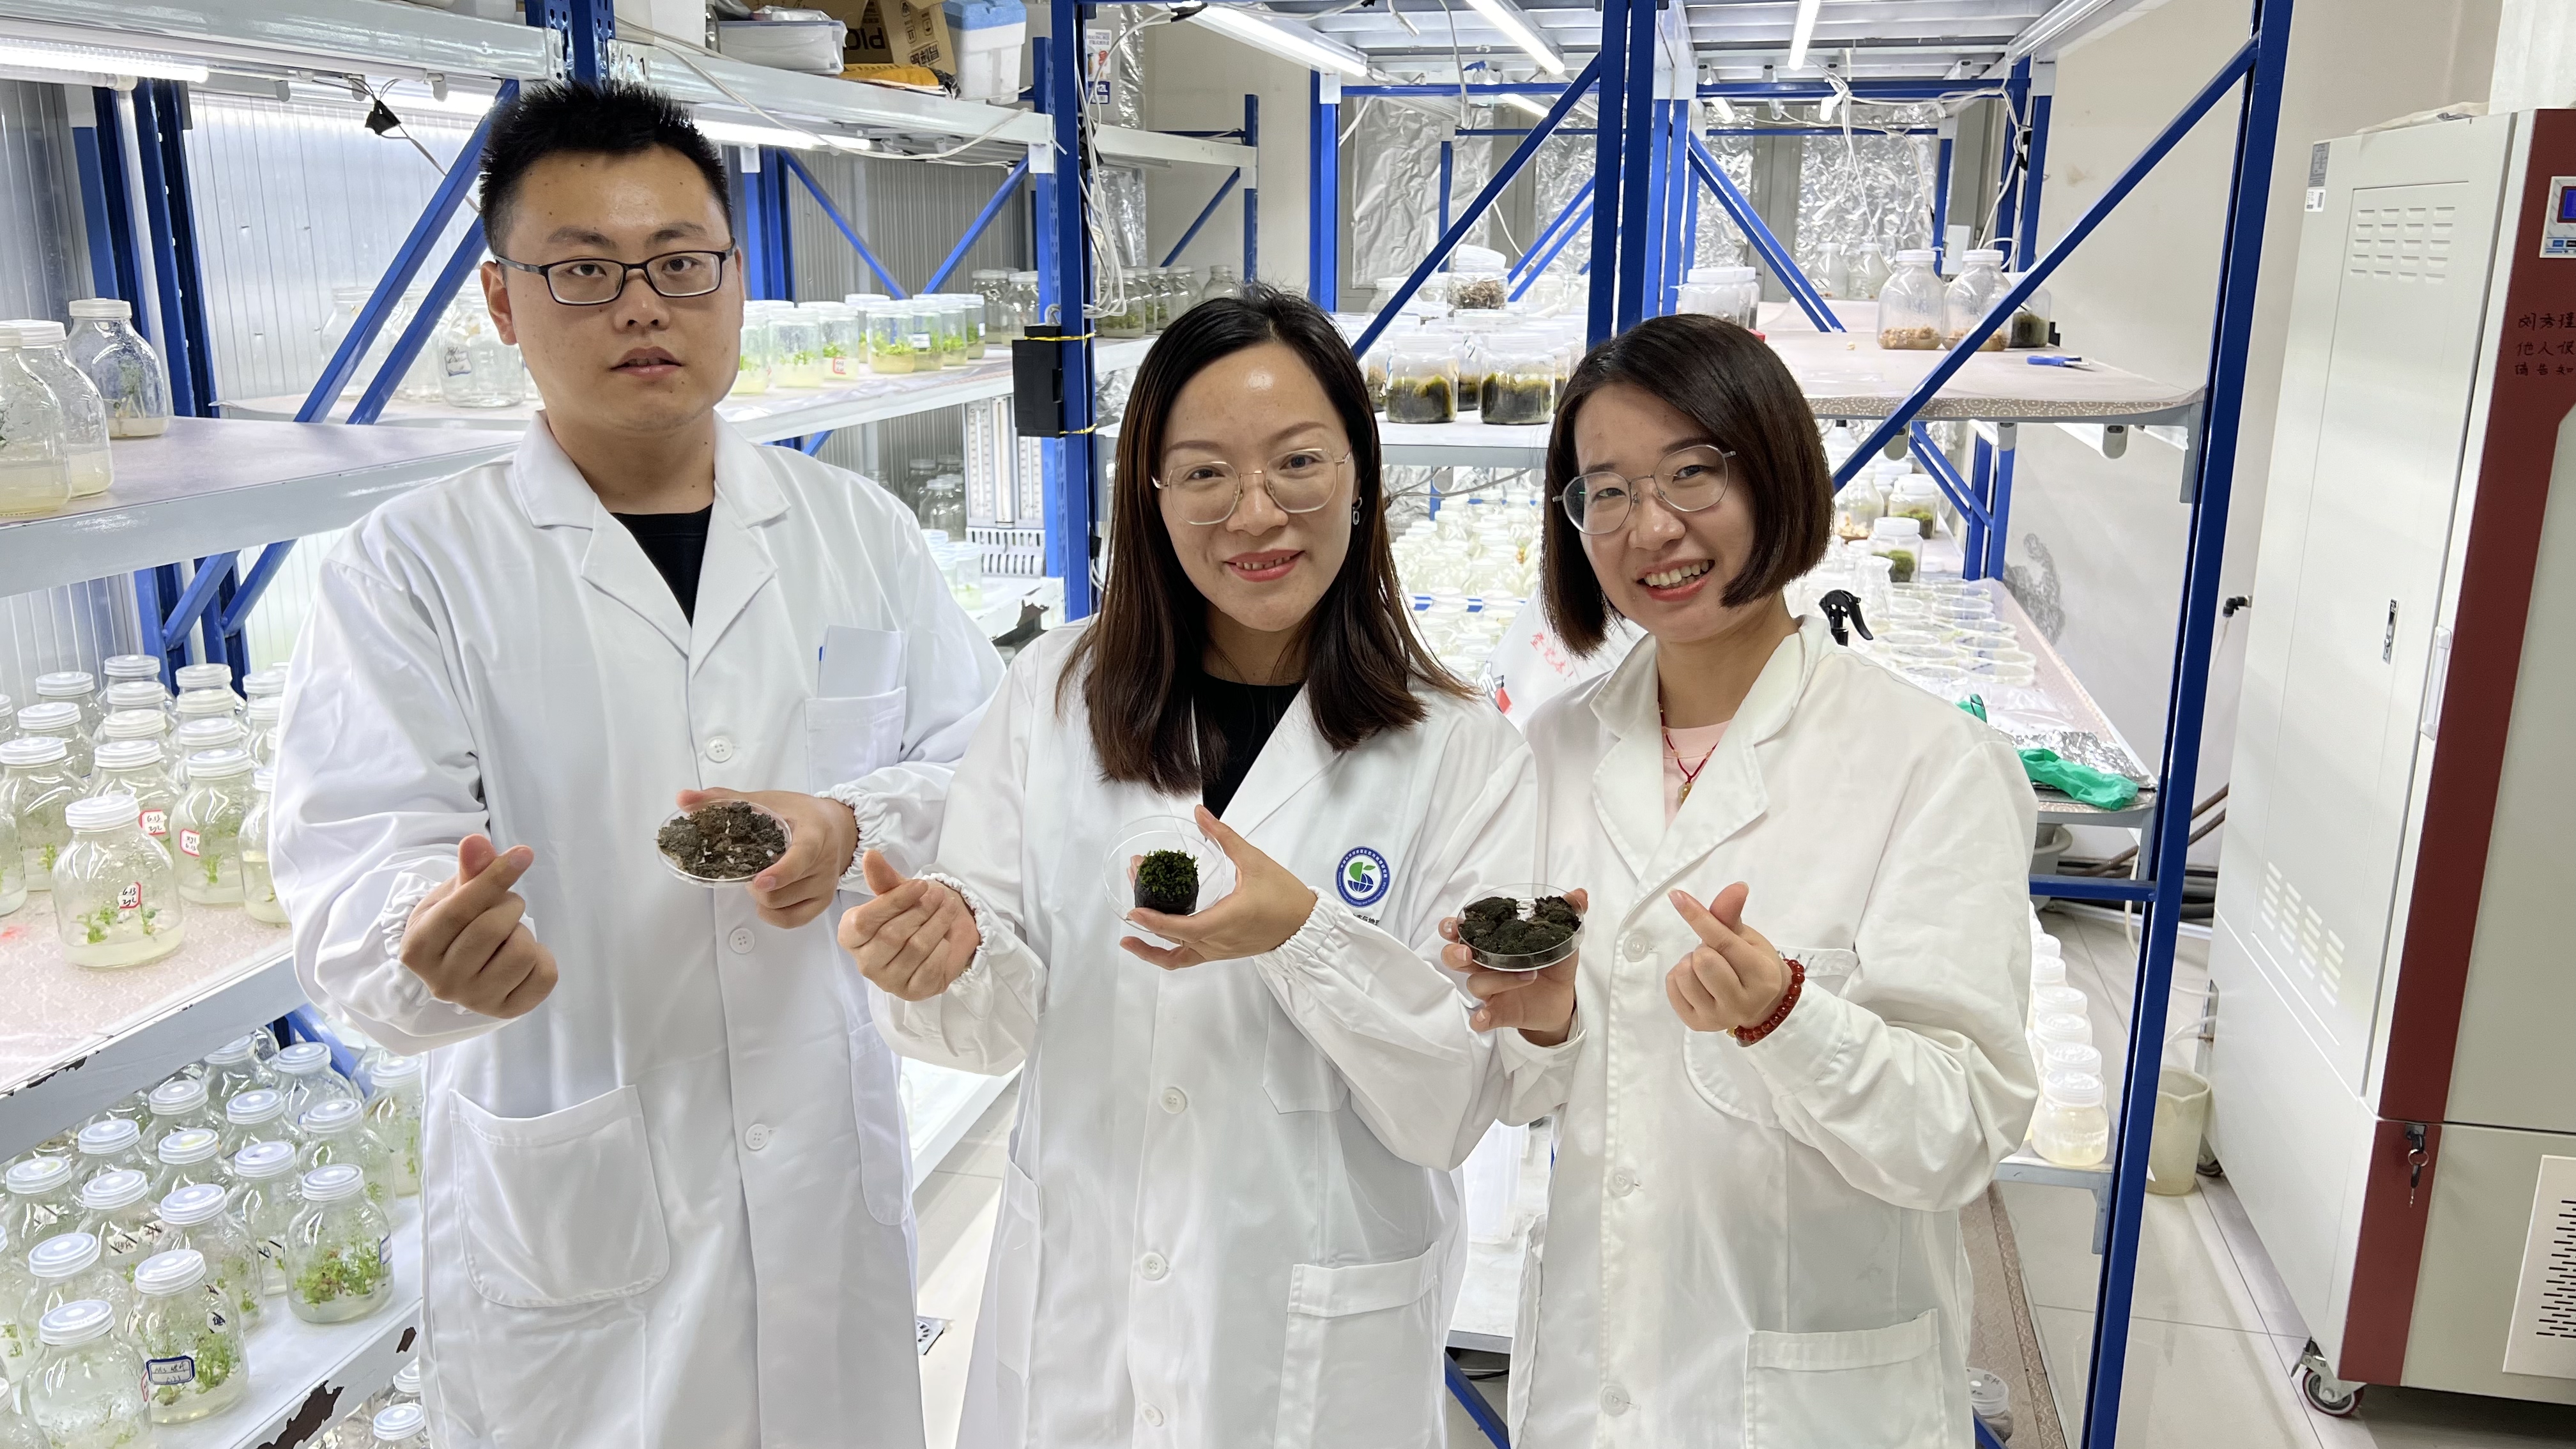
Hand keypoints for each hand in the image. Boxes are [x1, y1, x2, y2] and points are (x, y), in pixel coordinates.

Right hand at [401, 836, 557, 1018]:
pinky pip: (545, 976)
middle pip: (492, 929)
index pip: (461, 909)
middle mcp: (442, 982)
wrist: (456, 968)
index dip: (495, 877)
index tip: (523, 854)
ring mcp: (475, 1001)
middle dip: (508, 906)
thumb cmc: (454, 925)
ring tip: (508, 935)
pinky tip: (522, 957)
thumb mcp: (452, 895)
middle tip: (504, 907)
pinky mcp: (506, 1011)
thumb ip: (468, 871)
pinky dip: (542, 957)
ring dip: (523, 933)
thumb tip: (476, 841)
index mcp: (419, 949)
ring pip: (522, 952)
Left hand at [677, 787, 858, 928]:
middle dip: (755, 885)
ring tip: (759, 880)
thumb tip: (683, 799)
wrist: (837, 826)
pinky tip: (766, 901)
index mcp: (814, 833)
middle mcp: (824, 862)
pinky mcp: (823, 901)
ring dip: (762, 898)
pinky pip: (793, 920)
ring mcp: (825, 885)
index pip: (802, 856)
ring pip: (782, 907)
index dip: (782, 871)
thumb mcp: (766, 800)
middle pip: (781, 891)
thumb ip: (724, 799)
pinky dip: (773, 915)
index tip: (759, 880)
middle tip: (748, 870)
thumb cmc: (798, 813)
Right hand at [838, 849, 980, 1000]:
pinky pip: (930, 968)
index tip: (921, 884)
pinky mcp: (912, 992)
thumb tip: (871, 855)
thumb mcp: (900, 892)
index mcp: (850, 936)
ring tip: (948, 908)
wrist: (944, 934)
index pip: (863, 922)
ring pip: (914, 949)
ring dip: (936, 925)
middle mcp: (864, 962)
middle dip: (920, 911)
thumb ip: (884, 878)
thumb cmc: (914, 911)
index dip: (893, 901)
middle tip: (939, 895)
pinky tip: (946, 936)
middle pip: (890, 936)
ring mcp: (887, 981)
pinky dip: (942, 948)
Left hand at [1120, 806, 1316, 969]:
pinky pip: (1186, 960)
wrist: (1303, 925)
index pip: (1183, 928)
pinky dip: (1165, 956)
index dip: (1156, 922)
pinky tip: (1150, 944)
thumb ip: (1223, 837)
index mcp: (1227, 920)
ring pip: (1176, 954)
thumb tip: (1200, 814)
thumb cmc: (1284, 896)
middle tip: (1133, 886)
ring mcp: (1217, 951)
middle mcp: (1218, 941)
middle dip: (1147, 915)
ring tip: (1130, 933)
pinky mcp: (1218, 953)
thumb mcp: (1253, 860)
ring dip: (1152, 941)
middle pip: (1172, 937)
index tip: (1135, 912)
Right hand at [1441, 887, 1584, 1046]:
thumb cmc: (1553, 964)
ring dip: (1497, 980)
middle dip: (1455, 953)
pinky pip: (1482, 1017)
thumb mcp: (1563, 938)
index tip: (1454, 926)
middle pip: (1455, 958)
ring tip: (1527, 975)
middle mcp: (1486, 965)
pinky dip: (1480, 1018)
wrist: (1563, 998)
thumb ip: (1568, 914)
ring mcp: (1491, 990)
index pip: (1463, 931)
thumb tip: (1580, 895)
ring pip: (1476, 984)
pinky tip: (1483, 1018)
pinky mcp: (1499, 1012)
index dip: (1452, 927)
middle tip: (1468, 952)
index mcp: (1494, 942)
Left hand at [1664, 882, 1790, 1034]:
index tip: (1677, 896)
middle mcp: (1741, 1003)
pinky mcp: (1697, 1024)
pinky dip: (1679, 977)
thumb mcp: (1748, 938)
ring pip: (1684, 974)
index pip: (1723, 942)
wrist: (1760, 1004)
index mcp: (1761, 977)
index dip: (1698, 917)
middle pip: (1702, 960)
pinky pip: (1672, 987)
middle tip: (1716, 954)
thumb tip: (1736, 886)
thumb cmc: (1753, 964)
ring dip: (1690, 963)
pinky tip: (1697, 981)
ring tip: (1706, 969)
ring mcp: (1717, 1018)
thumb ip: (1732, 916)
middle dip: (1704, 949)